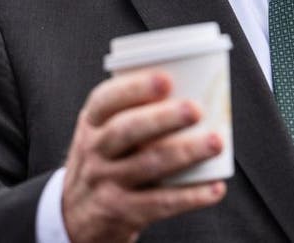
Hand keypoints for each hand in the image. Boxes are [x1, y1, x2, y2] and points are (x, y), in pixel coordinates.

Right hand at [60, 71, 226, 242]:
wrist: (78, 213)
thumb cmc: (106, 158)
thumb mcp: (103, 130)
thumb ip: (134, 110)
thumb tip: (196, 84)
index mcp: (92, 121)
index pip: (106, 100)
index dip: (135, 88)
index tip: (166, 80)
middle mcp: (94, 150)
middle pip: (126, 131)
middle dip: (163, 118)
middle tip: (196, 109)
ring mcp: (107, 182)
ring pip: (148, 165)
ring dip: (186, 153)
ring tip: (215, 142)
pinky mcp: (123, 212)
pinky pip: (160, 203)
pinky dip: (191, 196)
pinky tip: (215, 187)